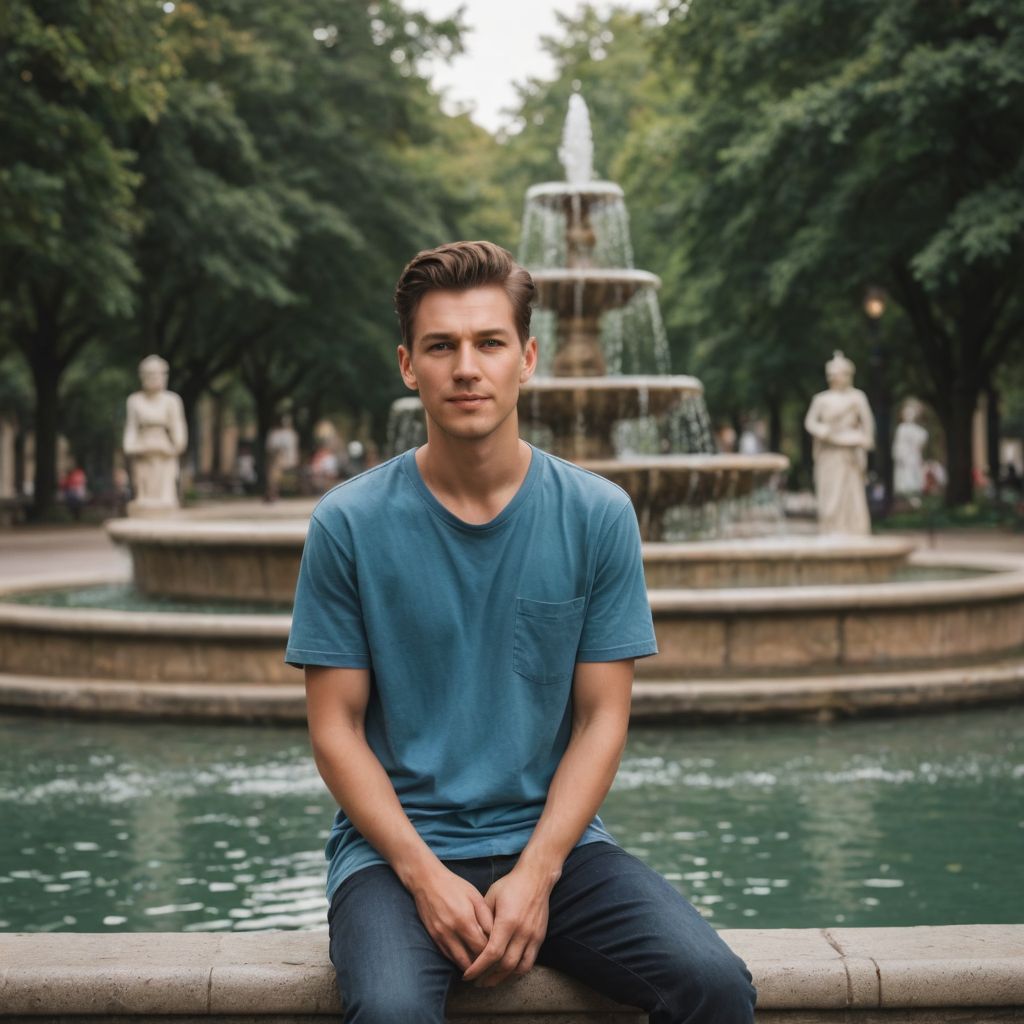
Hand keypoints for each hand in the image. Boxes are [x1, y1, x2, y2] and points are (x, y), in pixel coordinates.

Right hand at [408, 864, 493, 971]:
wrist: (427, 881)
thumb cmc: (455, 886)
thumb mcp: (475, 896)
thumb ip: (486, 917)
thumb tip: (496, 936)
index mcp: (465, 921)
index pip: (482, 948)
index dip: (492, 953)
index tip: (499, 952)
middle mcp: (452, 932)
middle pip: (471, 960)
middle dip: (482, 963)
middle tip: (492, 961)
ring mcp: (441, 937)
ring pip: (459, 962)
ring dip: (470, 965)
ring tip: (481, 962)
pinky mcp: (434, 938)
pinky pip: (448, 956)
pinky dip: (458, 959)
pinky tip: (466, 956)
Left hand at [462, 864, 553, 986]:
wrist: (536, 878)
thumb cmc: (510, 885)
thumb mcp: (491, 896)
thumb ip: (482, 919)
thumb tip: (472, 938)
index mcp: (507, 921)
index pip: (492, 953)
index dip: (478, 967)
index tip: (467, 975)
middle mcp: (522, 932)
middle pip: (505, 965)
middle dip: (488, 977)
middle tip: (476, 981)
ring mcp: (533, 937)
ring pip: (519, 968)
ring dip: (503, 978)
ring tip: (490, 982)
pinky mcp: (540, 938)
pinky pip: (529, 962)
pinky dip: (517, 972)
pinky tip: (507, 973)